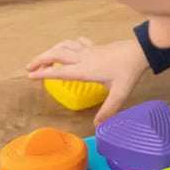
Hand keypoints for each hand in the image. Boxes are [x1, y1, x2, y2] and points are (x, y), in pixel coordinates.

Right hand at [26, 37, 148, 125]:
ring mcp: (88, 50)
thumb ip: (108, 110)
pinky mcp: (95, 46)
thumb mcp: (119, 94)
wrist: (140, 51)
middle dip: (40, 60)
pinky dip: (67, 45)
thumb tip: (97, 127)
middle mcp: (83, 57)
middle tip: (29, 68)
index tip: (30, 76)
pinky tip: (68, 48)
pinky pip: (76, 43)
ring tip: (43, 59)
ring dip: (50, 51)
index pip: (59, 72)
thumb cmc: (129, 72)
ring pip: (63, 46)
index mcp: (85, 70)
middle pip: (56, 54)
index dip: (43, 74)